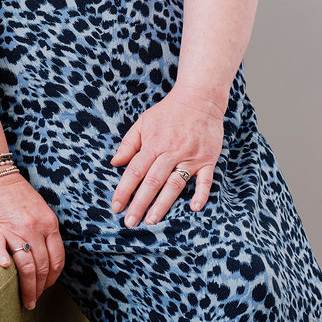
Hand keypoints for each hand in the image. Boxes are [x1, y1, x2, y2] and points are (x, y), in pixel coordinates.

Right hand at [0, 170, 63, 309]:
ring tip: (25, 301)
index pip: (57, 260)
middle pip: (42, 267)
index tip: (45, 288)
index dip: (52, 279)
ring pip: (26, 266)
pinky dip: (3, 261)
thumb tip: (48, 263)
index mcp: (48, 223)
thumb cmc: (14, 194)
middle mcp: (34, 227)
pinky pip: (0, 248)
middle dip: (40, 289)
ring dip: (27, 289)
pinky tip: (5, 270)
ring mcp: (14, 228)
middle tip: (33, 301)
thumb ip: (45, 233)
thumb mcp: (39, 210)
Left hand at [110, 87, 223, 225]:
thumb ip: (129, 143)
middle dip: (139, 203)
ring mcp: (190, 156)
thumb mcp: (144, 122)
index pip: (134, 171)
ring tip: (151, 221)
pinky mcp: (207, 159)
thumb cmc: (168, 112)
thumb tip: (114, 163)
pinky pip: (205, 180)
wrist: (199, 98)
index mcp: (153, 144)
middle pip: (152, 181)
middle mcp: (170, 152)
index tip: (116, 206)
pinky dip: (200, 194)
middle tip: (130, 223)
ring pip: (174, 184)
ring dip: (163, 204)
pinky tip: (193, 208)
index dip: (124, 189)